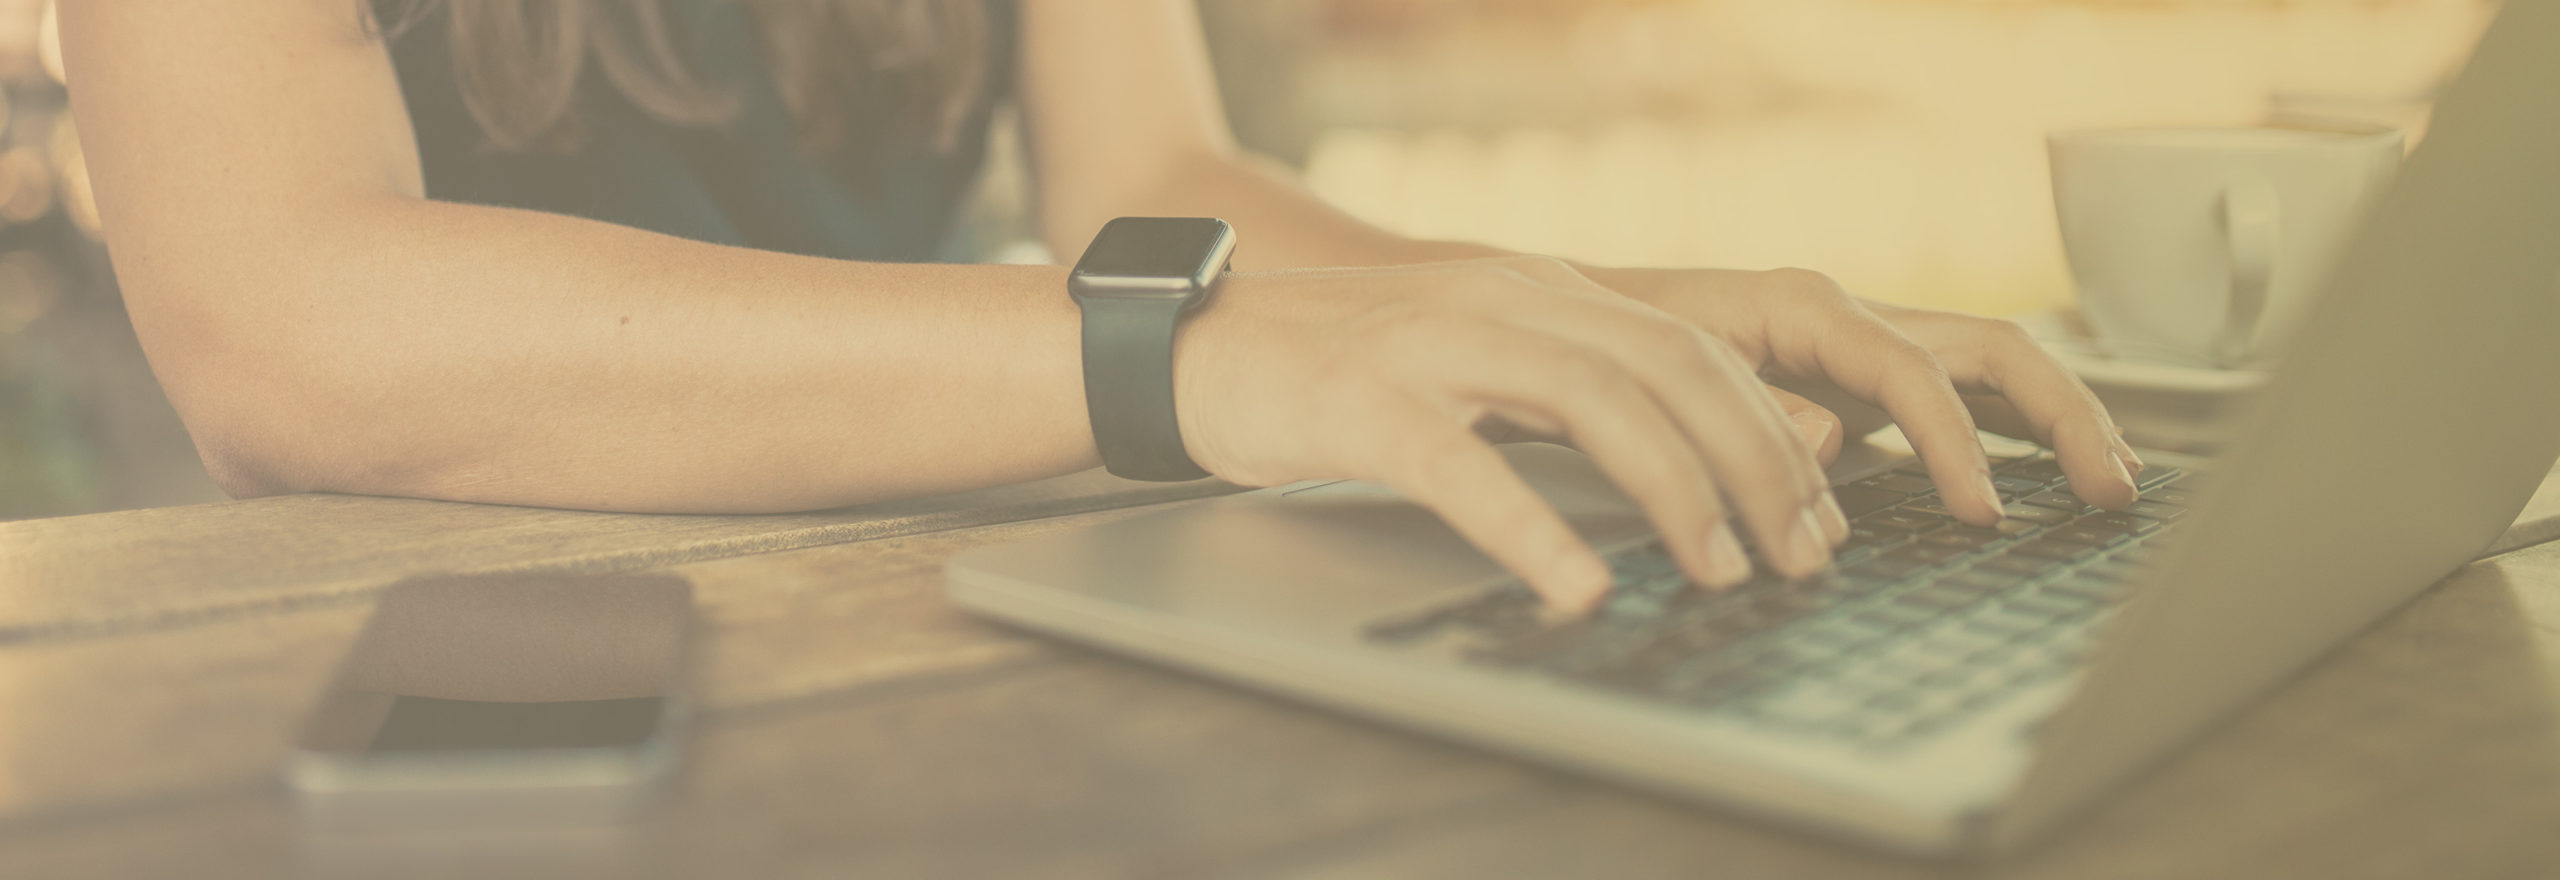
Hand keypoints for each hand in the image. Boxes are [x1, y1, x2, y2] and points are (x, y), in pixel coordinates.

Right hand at [1171, 257, 1849, 611]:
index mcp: (1542, 294)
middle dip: (1756, 465)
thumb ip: (1573, 398)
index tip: (1819, 515)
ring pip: (1595, 401)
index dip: (1773, 433)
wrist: (1192, 347)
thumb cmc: (1340, 377)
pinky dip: (1534, 530)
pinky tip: (1577, 587)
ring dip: (1678, 490)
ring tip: (1720, 570)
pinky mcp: (1364, 401)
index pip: (1693, 351)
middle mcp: (1505, 300)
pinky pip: (1466, 468)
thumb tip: (1696, 468)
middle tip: (1802, 556)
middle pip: (1671, 369)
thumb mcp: (1477, 365)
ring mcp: (1434, 343)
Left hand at [1595, 266, 2143, 519]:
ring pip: (1992, 365)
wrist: (1574, 317)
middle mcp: (1849, 317)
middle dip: (2061, 416)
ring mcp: (1862, 344)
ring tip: (2111, 483)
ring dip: (2059, 419)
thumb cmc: (1614, 347)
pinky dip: (2014, 427)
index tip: (1983, 513)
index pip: (1914, 371)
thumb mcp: (1666, 376)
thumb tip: (1833, 444)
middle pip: (1991, 351)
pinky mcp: (1860, 376)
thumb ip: (1749, 410)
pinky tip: (2050, 472)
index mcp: (1805, 308)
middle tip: (2109, 490)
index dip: (1957, 444)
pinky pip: (1960, 390)